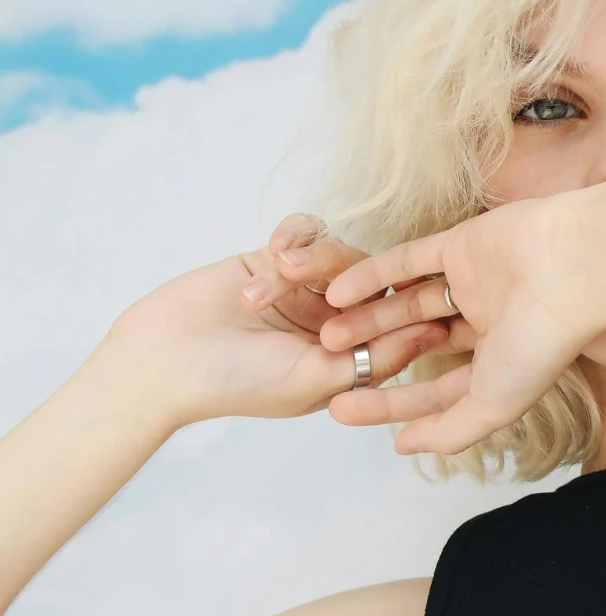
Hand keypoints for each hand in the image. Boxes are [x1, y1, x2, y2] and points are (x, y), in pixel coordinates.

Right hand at [103, 213, 455, 426]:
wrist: (162, 359)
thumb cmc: (237, 383)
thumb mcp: (315, 379)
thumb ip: (375, 358)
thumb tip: (433, 334)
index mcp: (348, 359)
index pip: (396, 327)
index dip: (412, 312)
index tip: (426, 301)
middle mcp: (330, 323)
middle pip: (370, 283)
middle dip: (350, 278)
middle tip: (325, 287)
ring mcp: (301, 290)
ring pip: (337, 253)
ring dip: (313, 256)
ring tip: (280, 267)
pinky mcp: (270, 260)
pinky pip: (303, 231)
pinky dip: (296, 234)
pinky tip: (277, 249)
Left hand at [319, 194, 588, 455]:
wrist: (571, 268)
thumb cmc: (541, 341)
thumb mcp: (494, 404)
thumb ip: (450, 430)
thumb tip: (404, 447)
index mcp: (501, 364)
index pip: (438, 390)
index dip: (391, 404)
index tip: (342, 408)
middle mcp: (488, 324)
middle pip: (418, 345)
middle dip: (375, 356)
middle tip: (328, 364)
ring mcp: (475, 282)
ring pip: (409, 304)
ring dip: (368, 318)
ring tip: (326, 333)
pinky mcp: (462, 243)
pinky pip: (408, 261)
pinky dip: (373, 276)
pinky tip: (337, 291)